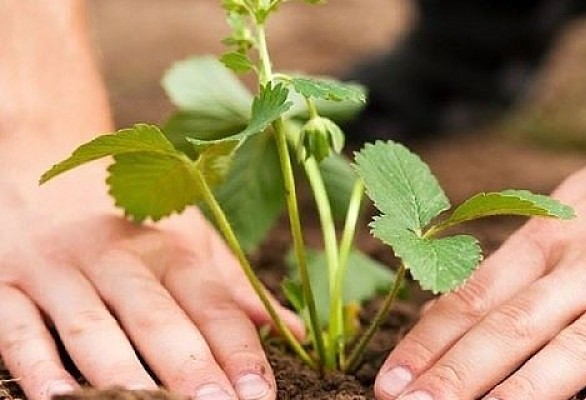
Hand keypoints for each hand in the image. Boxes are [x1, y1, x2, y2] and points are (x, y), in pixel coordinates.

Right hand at [0, 171, 302, 399]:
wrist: (41, 172)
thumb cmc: (127, 220)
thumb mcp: (186, 240)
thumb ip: (233, 287)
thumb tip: (295, 329)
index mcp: (169, 249)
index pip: (212, 304)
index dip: (239, 351)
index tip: (261, 395)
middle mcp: (118, 258)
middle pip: (157, 318)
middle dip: (190, 367)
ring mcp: (60, 271)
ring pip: (92, 327)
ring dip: (121, 372)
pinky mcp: (6, 283)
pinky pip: (19, 328)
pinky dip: (36, 365)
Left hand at [374, 163, 585, 399]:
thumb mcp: (552, 226)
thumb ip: (506, 270)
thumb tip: (440, 317)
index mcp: (543, 240)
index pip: (473, 296)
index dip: (429, 340)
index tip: (391, 378)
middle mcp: (579, 264)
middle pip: (509, 326)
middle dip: (457, 373)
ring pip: (567, 350)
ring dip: (514, 393)